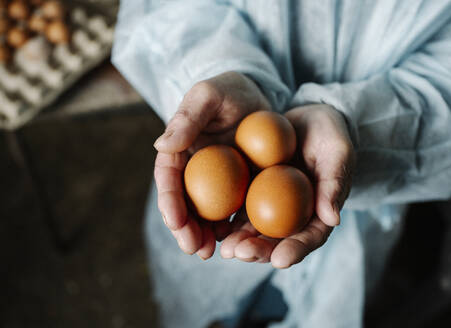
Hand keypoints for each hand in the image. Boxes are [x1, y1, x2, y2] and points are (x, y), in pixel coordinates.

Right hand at [153, 72, 270, 258]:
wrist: (258, 96)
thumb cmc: (230, 90)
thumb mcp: (208, 95)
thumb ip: (187, 117)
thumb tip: (161, 145)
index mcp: (179, 150)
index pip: (168, 178)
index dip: (169, 201)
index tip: (175, 221)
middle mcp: (194, 170)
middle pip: (184, 203)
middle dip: (184, 229)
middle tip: (194, 249)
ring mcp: (217, 181)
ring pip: (206, 213)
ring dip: (205, 235)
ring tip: (211, 253)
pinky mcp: (239, 187)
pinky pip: (233, 210)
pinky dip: (232, 227)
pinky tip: (237, 241)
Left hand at [220, 104, 355, 267]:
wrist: (307, 120)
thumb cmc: (329, 136)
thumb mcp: (336, 154)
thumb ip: (333, 183)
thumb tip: (332, 219)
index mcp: (319, 213)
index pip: (310, 237)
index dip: (296, 250)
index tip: (280, 260)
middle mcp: (294, 215)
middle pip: (278, 241)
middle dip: (259, 252)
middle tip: (240, 253)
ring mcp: (272, 206)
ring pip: (255, 230)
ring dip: (240, 241)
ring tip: (225, 248)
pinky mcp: (253, 192)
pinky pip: (239, 208)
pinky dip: (227, 219)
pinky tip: (213, 224)